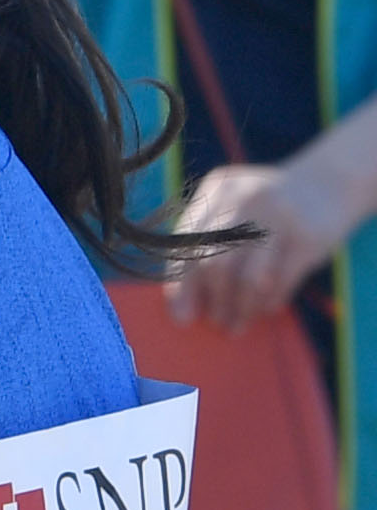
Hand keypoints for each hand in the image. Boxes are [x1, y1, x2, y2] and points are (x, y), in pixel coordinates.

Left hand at [168, 155, 353, 332]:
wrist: (329, 183)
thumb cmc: (266, 210)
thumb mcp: (232, 208)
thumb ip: (204, 245)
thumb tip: (180, 307)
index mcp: (219, 190)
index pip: (187, 245)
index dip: (182, 286)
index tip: (182, 317)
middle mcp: (246, 199)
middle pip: (215, 264)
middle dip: (213, 300)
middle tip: (216, 322)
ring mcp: (279, 217)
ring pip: (248, 279)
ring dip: (240, 309)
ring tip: (236, 326)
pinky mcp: (306, 237)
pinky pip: (280, 282)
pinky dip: (268, 302)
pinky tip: (265, 309)